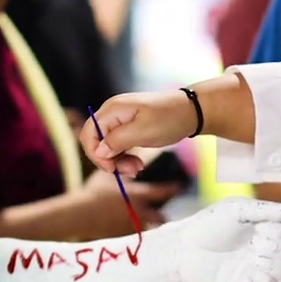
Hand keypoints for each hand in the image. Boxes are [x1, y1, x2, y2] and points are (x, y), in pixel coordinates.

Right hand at [76, 169, 169, 238]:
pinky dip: (132, 230)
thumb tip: (134, 166)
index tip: (179, 187)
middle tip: (163, 213)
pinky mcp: (123, 237)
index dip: (172, 188)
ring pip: (147, 227)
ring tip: (146, 223)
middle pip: (160, 217)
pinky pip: (133, 234)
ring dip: (147, 224)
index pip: (162, 192)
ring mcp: (132, 226)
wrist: (82, 215)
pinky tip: (126, 228)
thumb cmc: (94, 192)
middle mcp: (140, 212)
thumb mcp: (109, 176)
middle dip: (162, 215)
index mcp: (138, 195)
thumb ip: (124, 171)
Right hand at [79, 91, 200, 177]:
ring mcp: (119, 120)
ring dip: (119, 161)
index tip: (113, 169)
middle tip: (131, 171)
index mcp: (112, 110)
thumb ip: (117, 141)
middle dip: (108, 160)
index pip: (89, 135)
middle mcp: (112, 113)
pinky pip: (117, 145)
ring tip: (138, 168)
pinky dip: (125, 157)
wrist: (191, 111)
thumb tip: (98, 152)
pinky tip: (138, 163)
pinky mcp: (128, 127)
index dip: (96, 155)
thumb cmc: (170, 119)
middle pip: (95, 141)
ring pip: (107, 146)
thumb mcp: (143, 132)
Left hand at [161, 197, 280, 281]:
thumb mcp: (236, 209)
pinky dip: (265, 280)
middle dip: (280, 247)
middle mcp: (267, 249)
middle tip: (256, 243)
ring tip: (253, 258)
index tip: (263, 227)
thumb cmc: (208, 225)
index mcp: (267, 228)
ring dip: (274, 264)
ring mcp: (259, 269)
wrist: (184, 250)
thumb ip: (265, 209)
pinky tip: (248, 272)